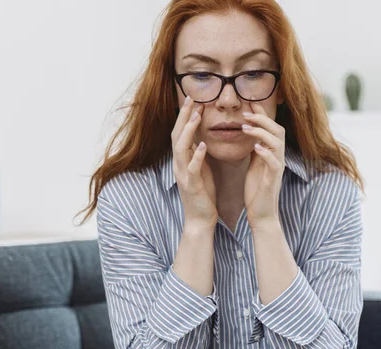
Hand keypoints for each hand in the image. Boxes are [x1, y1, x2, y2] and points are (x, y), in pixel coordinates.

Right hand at [172, 96, 216, 227]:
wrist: (200, 219)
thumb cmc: (203, 194)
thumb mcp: (201, 169)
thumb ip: (198, 154)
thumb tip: (202, 137)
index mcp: (182, 160)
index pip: (180, 133)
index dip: (186, 116)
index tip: (194, 100)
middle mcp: (179, 164)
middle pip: (177, 135)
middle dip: (184, 116)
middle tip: (192, 99)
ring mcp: (183, 174)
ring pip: (181, 148)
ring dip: (188, 131)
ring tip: (197, 116)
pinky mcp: (191, 185)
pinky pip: (192, 168)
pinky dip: (196, 156)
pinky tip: (203, 146)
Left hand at [241, 102, 285, 229]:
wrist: (261, 213)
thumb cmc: (256, 189)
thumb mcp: (254, 163)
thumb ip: (255, 147)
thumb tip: (250, 131)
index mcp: (272, 152)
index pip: (270, 127)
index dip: (261, 114)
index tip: (248, 102)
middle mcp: (278, 157)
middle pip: (277, 130)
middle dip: (262, 118)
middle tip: (245, 113)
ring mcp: (277, 168)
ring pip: (277, 142)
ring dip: (261, 132)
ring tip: (245, 127)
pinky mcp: (273, 180)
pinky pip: (274, 162)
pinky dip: (265, 153)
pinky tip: (255, 148)